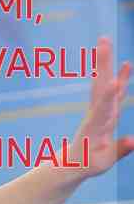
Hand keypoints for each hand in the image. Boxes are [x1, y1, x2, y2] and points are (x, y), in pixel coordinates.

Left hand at [70, 37, 132, 176]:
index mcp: (96, 126)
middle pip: (100, 84)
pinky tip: (127, 64)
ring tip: (106, 42)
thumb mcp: (103, 162)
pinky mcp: (106, 109)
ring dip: (107, 62)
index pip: (103, 108)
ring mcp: (101, 109)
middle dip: (103, 63)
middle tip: (103, 40)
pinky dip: (121, 77)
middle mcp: (97, 112)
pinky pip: (114, 91)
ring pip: (105, 83)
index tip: (113, 83)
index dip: (109, 96)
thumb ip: (119, 150)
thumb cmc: (88, 163)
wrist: (75, 162)